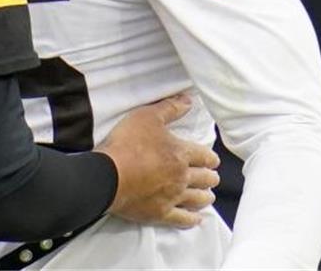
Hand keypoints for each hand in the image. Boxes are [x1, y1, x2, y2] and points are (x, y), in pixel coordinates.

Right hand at [94, 93, 219, 228]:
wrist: (108, 175)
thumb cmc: (126, 144)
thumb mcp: (146, 117)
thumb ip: (169, 108)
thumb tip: (189, 101)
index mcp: (181, 153)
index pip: (205, 156)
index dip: (210, 158)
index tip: (212, 160)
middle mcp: (182, 177)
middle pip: (205, 179)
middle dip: (210, 177)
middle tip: (211, 177)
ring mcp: (173, 197)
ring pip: (198, 199)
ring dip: (205, 197)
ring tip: (207, 196)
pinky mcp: (161, 213)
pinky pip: (183, 220)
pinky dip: (193, 219)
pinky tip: (196, 218)